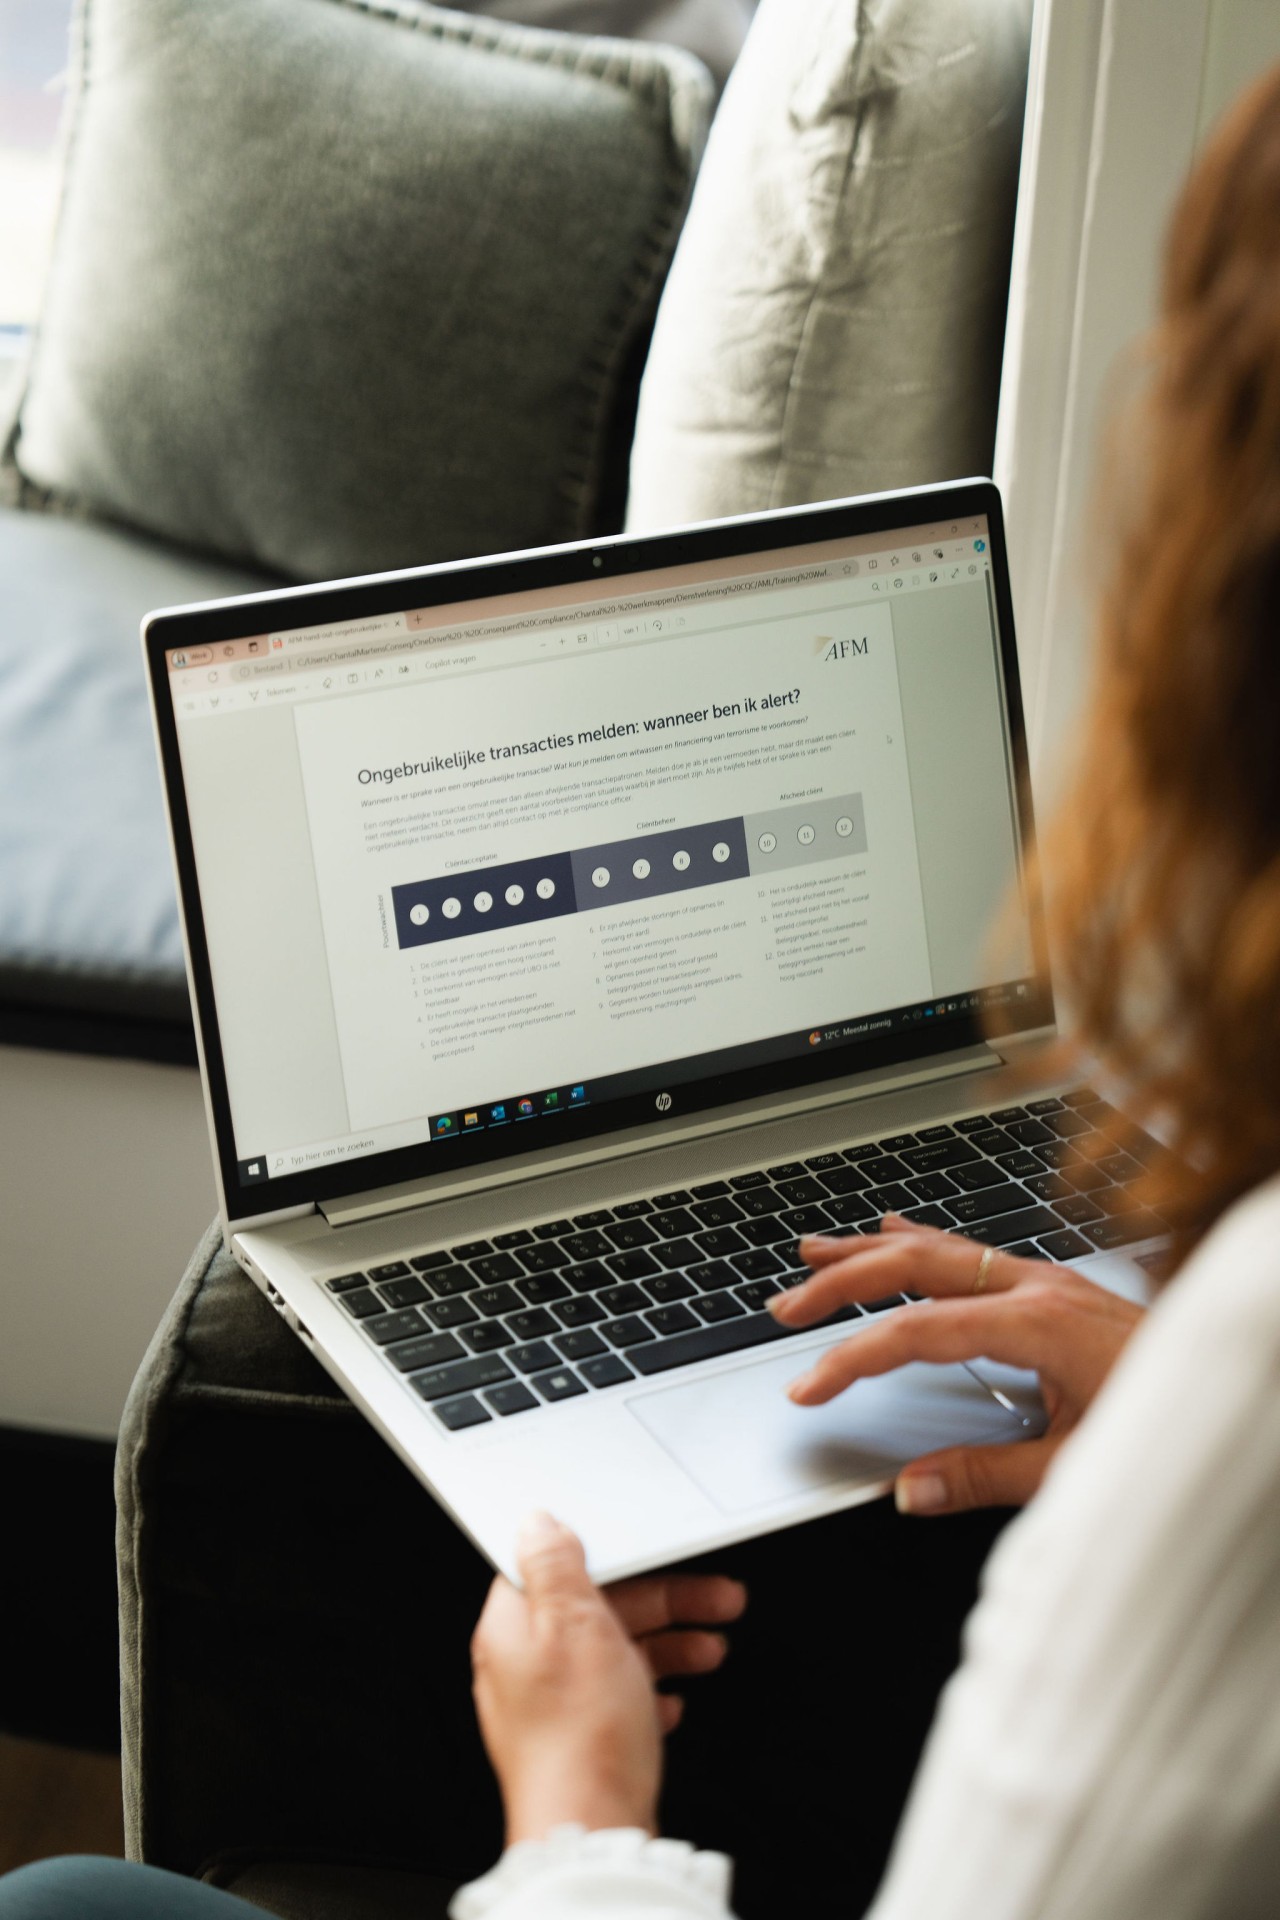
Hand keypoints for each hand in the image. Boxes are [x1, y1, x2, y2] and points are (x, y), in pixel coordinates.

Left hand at [471, 1511, 746, 1844]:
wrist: (591, 1832)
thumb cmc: (581, 1735)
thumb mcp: (574, 1625)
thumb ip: (557, 1567)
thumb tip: (538, 1522)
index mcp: (513, 1627)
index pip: (561, 1565)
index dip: (618, 1553)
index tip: (663, 1550)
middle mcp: (526, 1664)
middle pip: (600, 1609)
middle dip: (666, 1601)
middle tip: (717, 1600)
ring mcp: (552, 1707)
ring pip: (616, 1654)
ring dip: (670, 1646)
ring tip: (712, 1650)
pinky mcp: (579, 1743)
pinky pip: (619, 1700)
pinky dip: (651, 1692)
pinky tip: (674, 1701)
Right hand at [770, 1217, 1143, 1515]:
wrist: (1244, 1387)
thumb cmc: (1172, 1420)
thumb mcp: (1080, 1468)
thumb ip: (988, 1479)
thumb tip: (911, 1490)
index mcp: (1037, 1324)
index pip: (916, 1332)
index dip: (851, 1359)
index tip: (809, 1389)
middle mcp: (1037, 1287)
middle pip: (914, 1266)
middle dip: (840, 1283)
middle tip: (786, 1309)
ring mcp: (1047, 1279)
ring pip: (939, 1246)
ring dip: (869, 1250)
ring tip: (810, 1252)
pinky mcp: (1056, 1286)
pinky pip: (969, 1249)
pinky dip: (919, 1241)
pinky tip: (895, 1232)